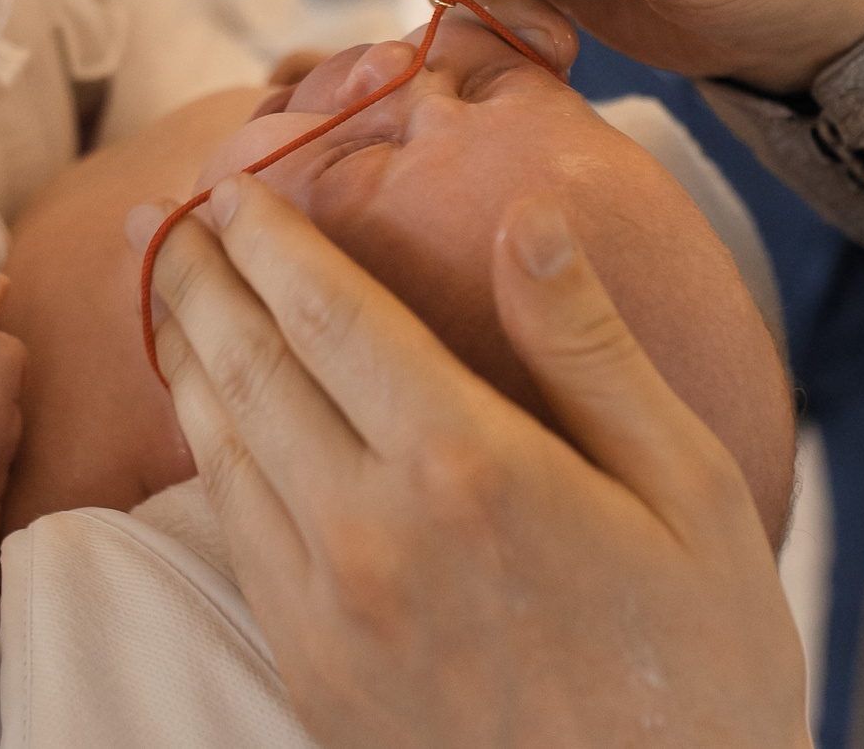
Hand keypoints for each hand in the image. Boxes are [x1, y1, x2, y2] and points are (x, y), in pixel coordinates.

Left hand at [139, 177, 809, 748]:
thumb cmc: (702, 665)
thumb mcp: (689, 488)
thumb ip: (589, 348)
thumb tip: (527, 217)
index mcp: (466, 468)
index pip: (330, 317)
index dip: (272, 242)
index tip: (234, 185)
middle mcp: (370, 535)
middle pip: (250, 372)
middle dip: (198, 282)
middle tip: (162, 216)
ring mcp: (329, 616)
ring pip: (222, 455)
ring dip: (187, 360)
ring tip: (167, 296)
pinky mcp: (314, 678)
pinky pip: (235, 539)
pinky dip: (208, 458)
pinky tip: (212, 425)